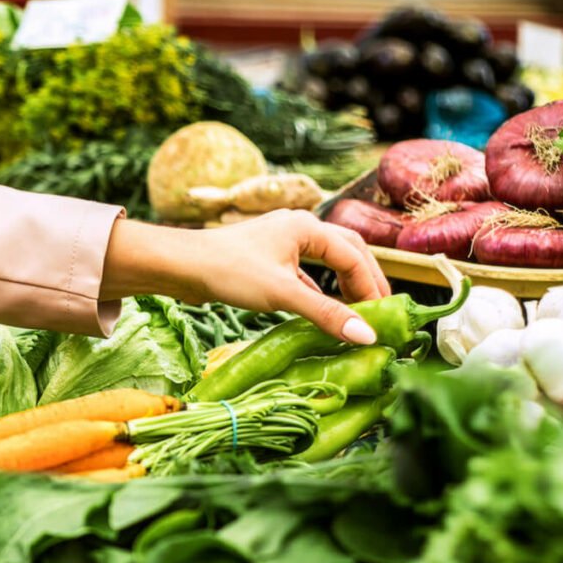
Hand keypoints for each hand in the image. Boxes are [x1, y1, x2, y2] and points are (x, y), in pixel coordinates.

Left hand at [101, 211, 391, 343]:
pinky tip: (322, 313)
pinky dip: (318, 293)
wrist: (180, 266)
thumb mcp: (282, 294)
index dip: (371, 287)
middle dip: (365, 280)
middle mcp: (299, 228)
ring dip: (343, 286)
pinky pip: (304, 275)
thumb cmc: (229, 271)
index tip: (383, 316)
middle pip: (347, 252)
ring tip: (358, 313)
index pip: (354, 255)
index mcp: (308, 226)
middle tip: (381, 311)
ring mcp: (282, 244)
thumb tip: (367, 336)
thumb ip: (326, 314)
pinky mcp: (267, 262)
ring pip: (326, 263)